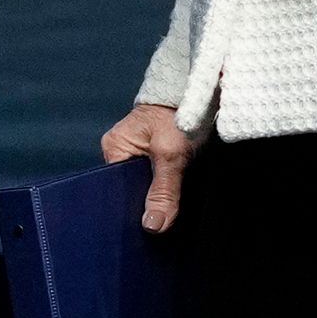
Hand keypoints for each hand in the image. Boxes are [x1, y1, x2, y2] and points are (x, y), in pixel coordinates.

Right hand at [99, 101, 194, 230]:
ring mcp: (139, 154)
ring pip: (146, 188)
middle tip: (160, 225)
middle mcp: (122, 152)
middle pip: (131, 191)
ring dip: (159, 200)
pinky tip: (174, 203)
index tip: (144, 229)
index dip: (130, 210)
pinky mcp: (157, 156)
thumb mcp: (172, 154)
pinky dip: (166, 191)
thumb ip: (163, 191)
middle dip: (146, 206)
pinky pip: (157, 182)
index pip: (115, 189)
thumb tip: (152, 226)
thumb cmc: (180, 111)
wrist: (201, 88)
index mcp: (115, 148)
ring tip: (168, 217)